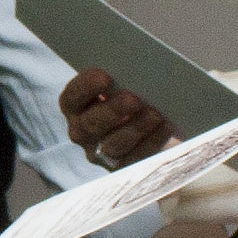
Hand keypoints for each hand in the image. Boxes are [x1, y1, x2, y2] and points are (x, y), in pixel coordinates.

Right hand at [59, 65, 175, 167]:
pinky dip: (153, 140)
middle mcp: (82, 131)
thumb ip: (119, 77)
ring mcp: (101, 152)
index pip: (71, 98)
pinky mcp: (123, 167)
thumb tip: (134, 70)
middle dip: (112, 111)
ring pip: (113, 145)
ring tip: (154, 114)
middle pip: (90, 125)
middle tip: (133, 99)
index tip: (105, 77)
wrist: (148, 120)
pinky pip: (137, 157)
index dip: (85, 88)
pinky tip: (166, 126)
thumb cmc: (129, 92)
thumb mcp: (120, 83)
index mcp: (75, 106)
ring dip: (135, 128)